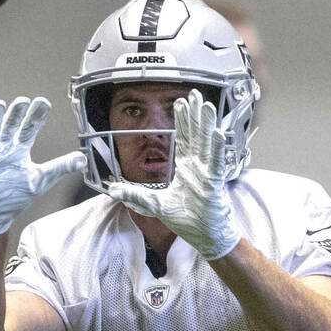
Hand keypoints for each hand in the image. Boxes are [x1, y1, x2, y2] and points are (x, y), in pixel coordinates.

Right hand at [0, 97, 85, 237]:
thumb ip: (60, 167)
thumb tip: (83, 159)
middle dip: (17, 114)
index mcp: (20, 149)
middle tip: (23, 101)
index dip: (36, 117)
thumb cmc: (16, 193)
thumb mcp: (42, 179)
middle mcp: (5, 148)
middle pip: (11, 128)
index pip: (29, 129)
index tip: (44, 102)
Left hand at [106, 90, 239, 260]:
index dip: (183, 121)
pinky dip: (215, 147)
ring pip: (206, 143)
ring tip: (206, 105)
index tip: (180, 103)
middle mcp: (198, 168)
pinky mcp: (213, 183)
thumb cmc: (188, 221)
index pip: (185, 140)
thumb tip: (113, 190)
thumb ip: (135, 195)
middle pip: (196, 135)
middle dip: (195, 114)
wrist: (206, 237)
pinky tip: (217, 132)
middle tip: (196, 94)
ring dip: (206, 124)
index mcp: (187, 170)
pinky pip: (214, 162)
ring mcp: (206, 174)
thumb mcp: (156, 205)